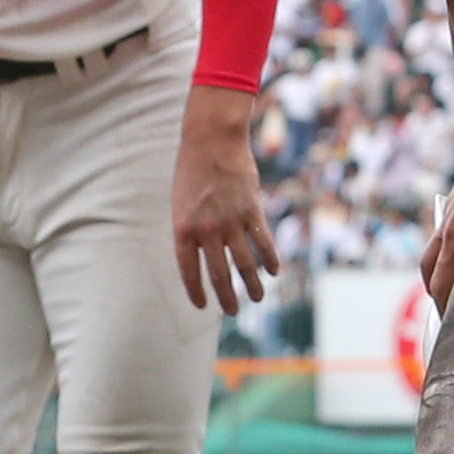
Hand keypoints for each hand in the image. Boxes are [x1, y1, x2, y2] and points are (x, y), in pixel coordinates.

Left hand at [171, 85, 278, 313]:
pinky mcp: (252, 211)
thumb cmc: (192, 171)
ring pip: (245, 264)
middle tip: (232, 312)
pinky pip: (263, 242)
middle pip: (220, 275)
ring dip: (252, 285)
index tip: (202, 306)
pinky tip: (273, 272)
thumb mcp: (180, 203)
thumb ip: (191, 231)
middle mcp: (207, 230)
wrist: (212, 141)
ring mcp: (231, 221)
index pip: (189, 272)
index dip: (196, 292)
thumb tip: (205, 257)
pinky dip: (270, 260)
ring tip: (256, 298)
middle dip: (227, 298)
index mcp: (183, 229)